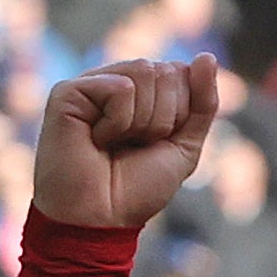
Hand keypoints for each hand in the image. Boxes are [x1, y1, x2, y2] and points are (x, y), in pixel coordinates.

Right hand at [31, 53, 220, 229]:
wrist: (99, 220)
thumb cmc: (135, 190)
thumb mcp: (183, 147)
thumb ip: (202, 104)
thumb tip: (207, 56)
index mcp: (142, 94)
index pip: (181, 73)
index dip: (180, 114)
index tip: (155, 145)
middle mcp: (116, 83)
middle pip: (166, 71)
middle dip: (163, 119)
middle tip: (133, 147)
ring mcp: (91, 85)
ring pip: (145, 72)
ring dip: (142, 121)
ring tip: (113, 144)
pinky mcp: (69, 91)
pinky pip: (121, 87)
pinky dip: (118, 122)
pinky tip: (95, 139)